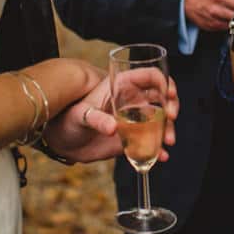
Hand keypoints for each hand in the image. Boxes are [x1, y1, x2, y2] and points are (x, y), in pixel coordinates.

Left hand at [44, 71, 179, 164]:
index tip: (169, 94)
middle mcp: (131, 101)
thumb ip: (96, 119)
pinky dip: (159, 148)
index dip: (164, 82)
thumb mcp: (79, 115)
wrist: (62, 143)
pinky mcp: (132, 139)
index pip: (149, 77)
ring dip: (168, 130)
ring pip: (160, 121)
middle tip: (171, 117)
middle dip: (171, 106)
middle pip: (161, 98)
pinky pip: (151, 142)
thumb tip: (113, 128)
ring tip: (168, 142)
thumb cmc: (68, 119)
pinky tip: (161, 156)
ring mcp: (134, 121)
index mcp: (121, 87)